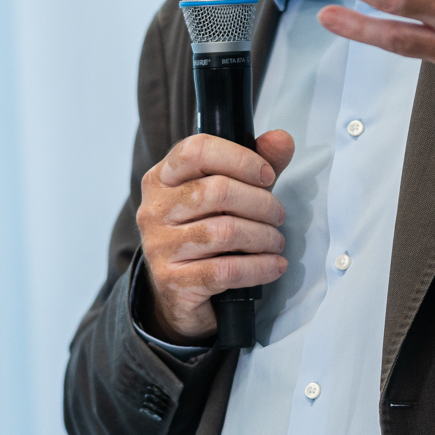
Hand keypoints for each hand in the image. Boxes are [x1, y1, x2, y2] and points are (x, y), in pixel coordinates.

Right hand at [135, 128, 297, 340]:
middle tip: (278, 216)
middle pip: (217, 191)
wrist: (179, 295)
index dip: (240, 158)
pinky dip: (259, 267)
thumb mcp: (228, 196)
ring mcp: (159, 246)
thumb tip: (281, 139)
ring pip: (225, 232)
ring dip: (264, 237)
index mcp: (161, 178)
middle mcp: (153, 209)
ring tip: (276, 242)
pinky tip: (274, 265)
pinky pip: (225, 270)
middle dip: (261, 203)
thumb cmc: (205, 234)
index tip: (267, 175)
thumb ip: (255, 165)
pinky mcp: (173, 281)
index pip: (197, 151)